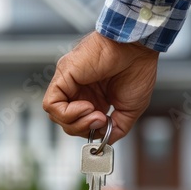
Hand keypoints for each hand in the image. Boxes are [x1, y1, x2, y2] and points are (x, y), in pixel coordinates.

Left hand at [42, 31, 158, 143]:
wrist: (138, 48)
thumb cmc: (137, 69)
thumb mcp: (129, 109)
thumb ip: (116, 128)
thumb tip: (105, 141)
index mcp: (93, 97)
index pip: (78, 123)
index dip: (90, 131)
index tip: (106, 127)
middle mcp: (78, 91)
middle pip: (65, 122)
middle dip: (83, 129)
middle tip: (102, 120)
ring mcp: (69, 83)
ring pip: (55, 115)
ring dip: (76, 123)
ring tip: (96, 114)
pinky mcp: (63, 75)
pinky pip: (52, 104)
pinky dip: (67, 113)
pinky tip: (86, 107)